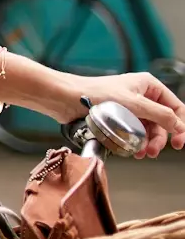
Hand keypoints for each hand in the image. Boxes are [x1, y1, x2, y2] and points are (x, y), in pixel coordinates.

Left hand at [65, 72, 184, 156]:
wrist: (66, 99)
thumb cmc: (95, 94)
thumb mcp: (134, 104)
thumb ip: (160, 114)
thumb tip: (179, 125)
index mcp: (149, 86)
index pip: (176, 107)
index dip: (181, 125)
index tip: (180, 142)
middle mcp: (142, 96)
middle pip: (163, 121)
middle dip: (161, 138)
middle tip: (154, 151)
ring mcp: (130, 107)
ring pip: (149, 129)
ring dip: (148, 143)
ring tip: (143, 153)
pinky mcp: (118, 118)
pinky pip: (135, 132)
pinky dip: (137, 142)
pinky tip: (134, 151)